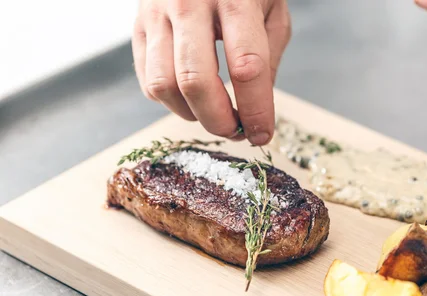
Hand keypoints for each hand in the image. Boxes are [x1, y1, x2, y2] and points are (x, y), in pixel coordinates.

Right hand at [133, 0, 290, 144]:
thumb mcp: (272, 8)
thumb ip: (270, 55)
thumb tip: (256, 109)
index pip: (247, 66)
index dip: (256, 110)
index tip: (263, 134)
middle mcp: (189, 2)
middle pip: (196, 81)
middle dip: (219, 120)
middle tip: (236, 130)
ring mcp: (156, 12)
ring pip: (164, 86)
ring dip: (193, 115)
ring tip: (214, 114)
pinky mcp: (137, 25)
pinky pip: (148, 80)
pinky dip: (171, 102)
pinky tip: (192, 98)